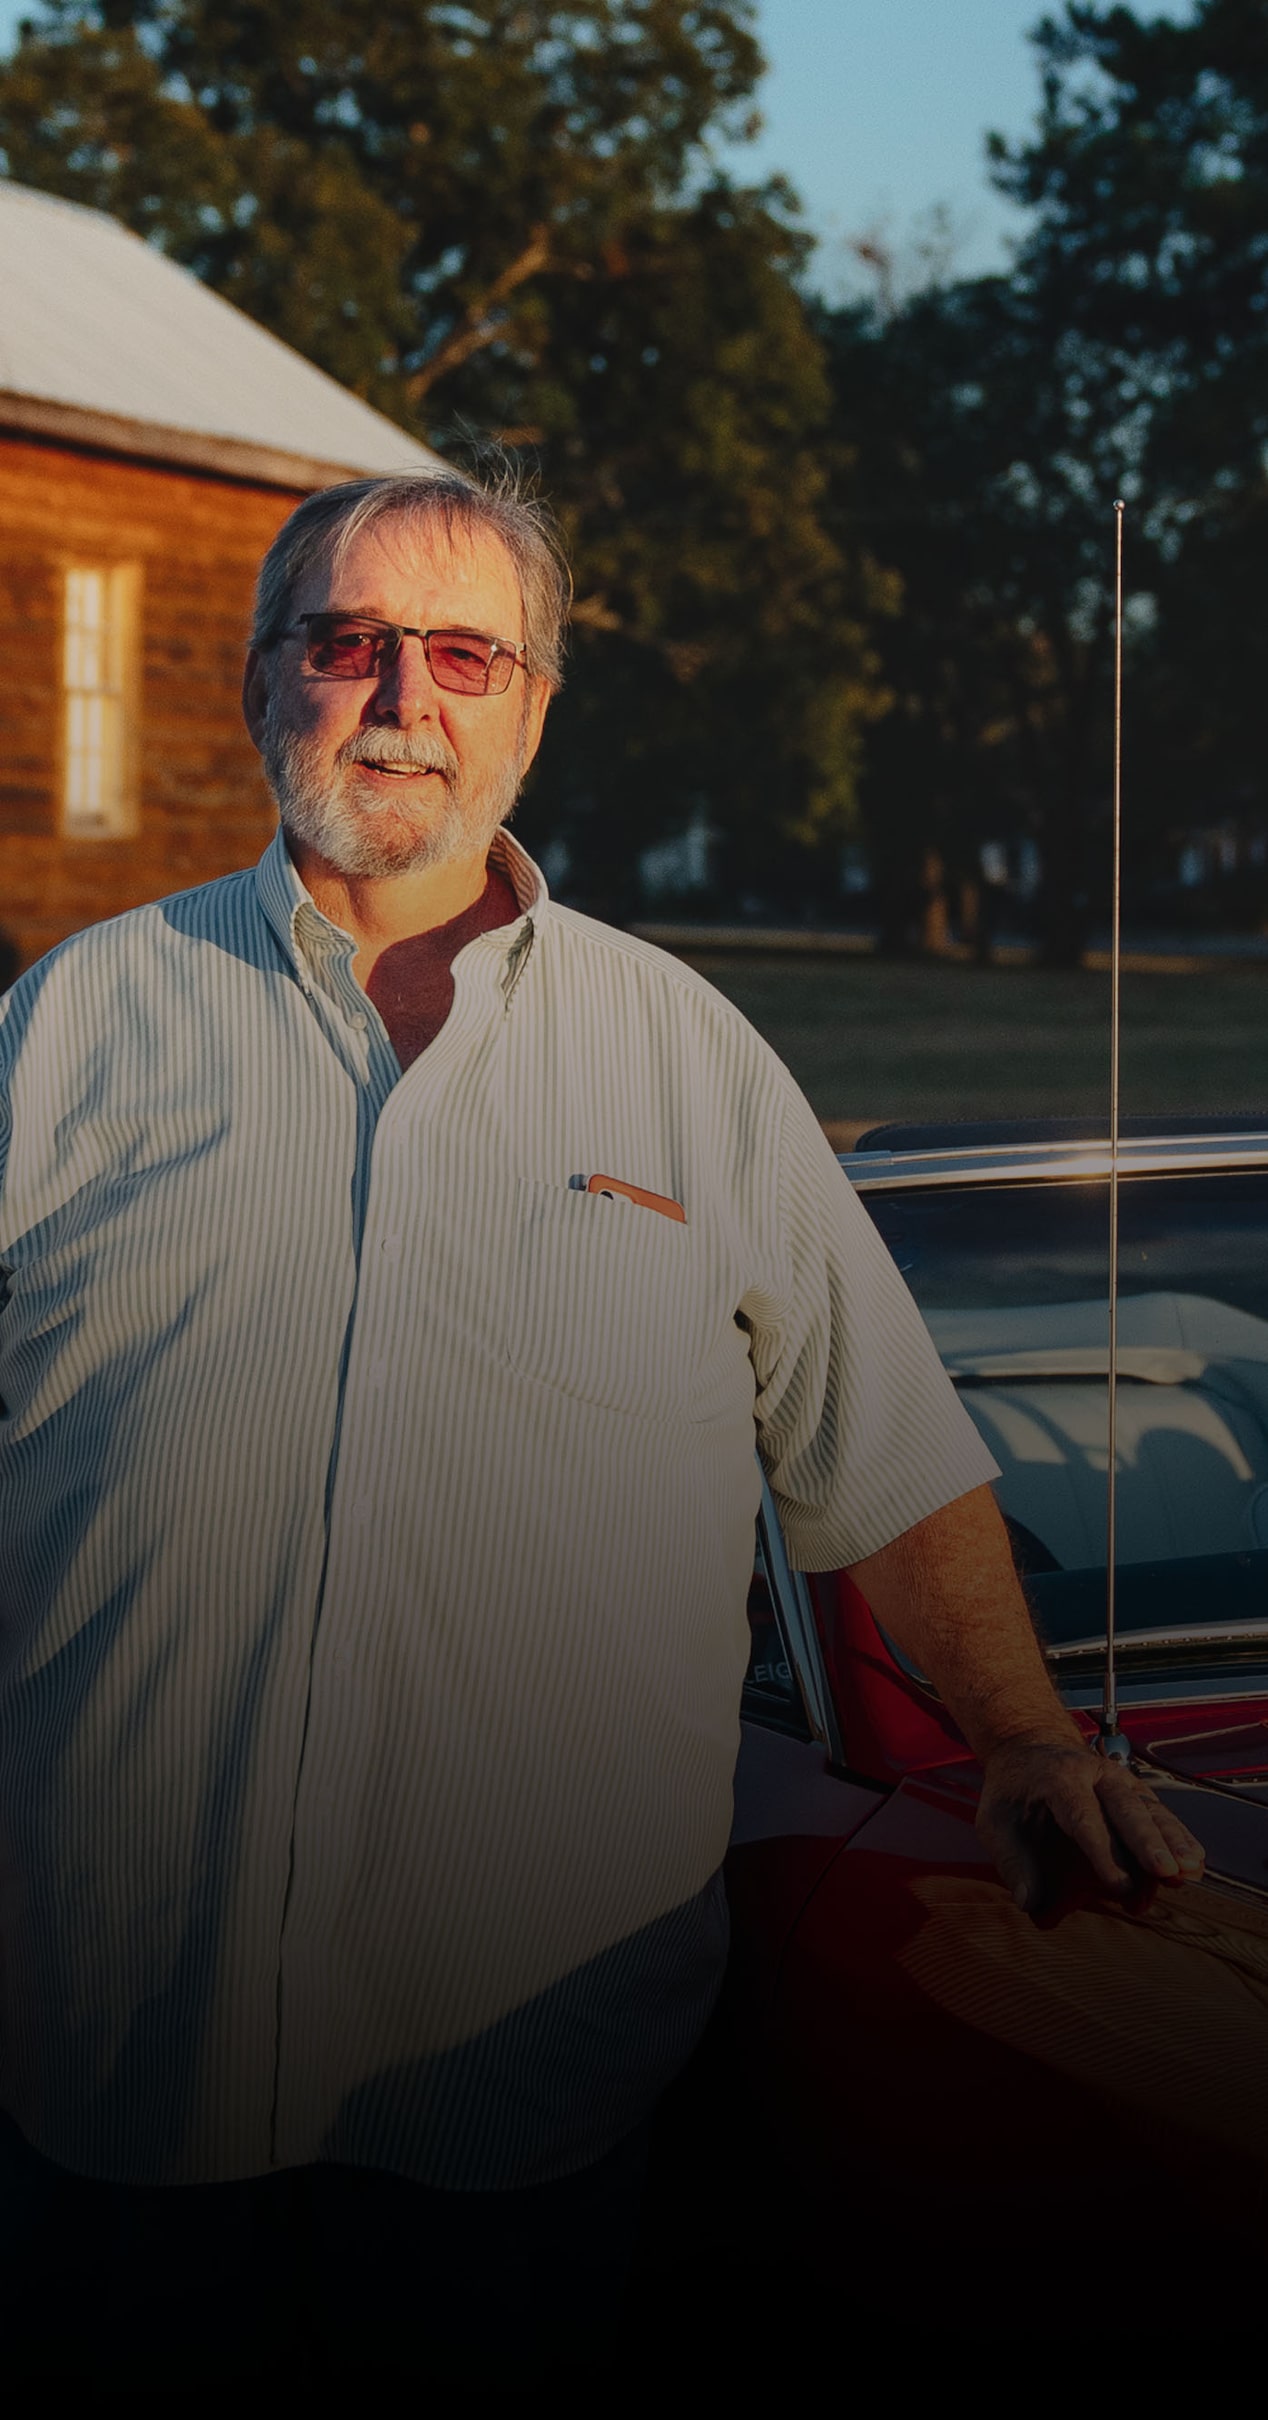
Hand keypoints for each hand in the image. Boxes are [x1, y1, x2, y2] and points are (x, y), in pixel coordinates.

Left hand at [976, 1734, 1205, 1915]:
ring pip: (1150, 1809)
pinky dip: (1179, 1836)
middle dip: (1148, 1842)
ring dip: (1172, 1840)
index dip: (1102, 1852)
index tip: (1119, 1885)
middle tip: (1166, 1872)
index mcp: (1057, 1779)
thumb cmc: (1012, 1794)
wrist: (1030, 1750)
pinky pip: (1160, 1812)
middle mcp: (1094, 1773)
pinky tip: (1196, 1862)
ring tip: (1190, 1871)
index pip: (1082, 1816)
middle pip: (1126, 1807)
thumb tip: (1030, 1906)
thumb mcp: (994, 1823)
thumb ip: (1012, 1864)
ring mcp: (1119, 1779)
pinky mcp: (1134, 1790)